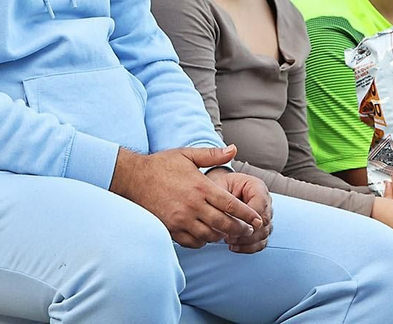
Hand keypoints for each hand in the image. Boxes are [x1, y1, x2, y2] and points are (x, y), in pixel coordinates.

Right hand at [109, 146, 266, 248]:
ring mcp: (181, 219)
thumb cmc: (162, 165)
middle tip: (247, 230)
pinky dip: (202, 241)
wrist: (134, 178)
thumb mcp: (187, 155)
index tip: (257, 219)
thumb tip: (234, 149)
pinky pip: (193, 242)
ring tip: (225, 232)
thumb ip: (212, 155)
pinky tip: (205, 235)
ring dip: (220, 236)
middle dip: (240, 229)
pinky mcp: (171, 229)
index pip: (232, 205)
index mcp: (200, 186)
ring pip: (210, 236)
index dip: (248, 214)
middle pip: (225, 224)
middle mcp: (193, 205)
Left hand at [205, 168, 272, 252]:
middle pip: (264, 222)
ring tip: (229, 240)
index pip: (260, 205)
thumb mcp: (218, 187)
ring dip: (246, 241)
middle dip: (246, 232)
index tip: (233, 224)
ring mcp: (264, 215)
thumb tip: (230, 219)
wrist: (217, 188)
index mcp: (257, 187)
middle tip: (229, 235)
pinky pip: (261, 242)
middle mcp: (264, 201)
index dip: (248, 218)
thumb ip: (225, 201)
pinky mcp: (261, 228)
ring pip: (263, 234)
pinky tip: (234, 246)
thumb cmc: (218, 185)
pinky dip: (248, 247)